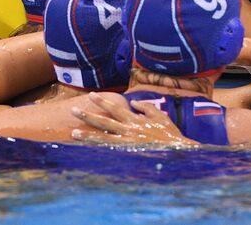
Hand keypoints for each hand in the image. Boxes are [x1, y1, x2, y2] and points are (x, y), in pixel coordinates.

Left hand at [70, 92, 195, 146]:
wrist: (176, 152)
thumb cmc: (169, 134)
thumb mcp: (160, 116)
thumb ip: (146, 108)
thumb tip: (134, 103)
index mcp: (135, 120)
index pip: (115, 108)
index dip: (102, 101)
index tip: (90, 95)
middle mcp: (128, 131)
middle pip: (104, 121)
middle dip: (88, 116)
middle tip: (73, 111)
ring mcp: (126, 144)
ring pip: (103, 138)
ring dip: (88, 136)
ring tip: (73, 133)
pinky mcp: (127, 156)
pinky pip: (110, 153)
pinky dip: (99, 152)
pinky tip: (87, 151)